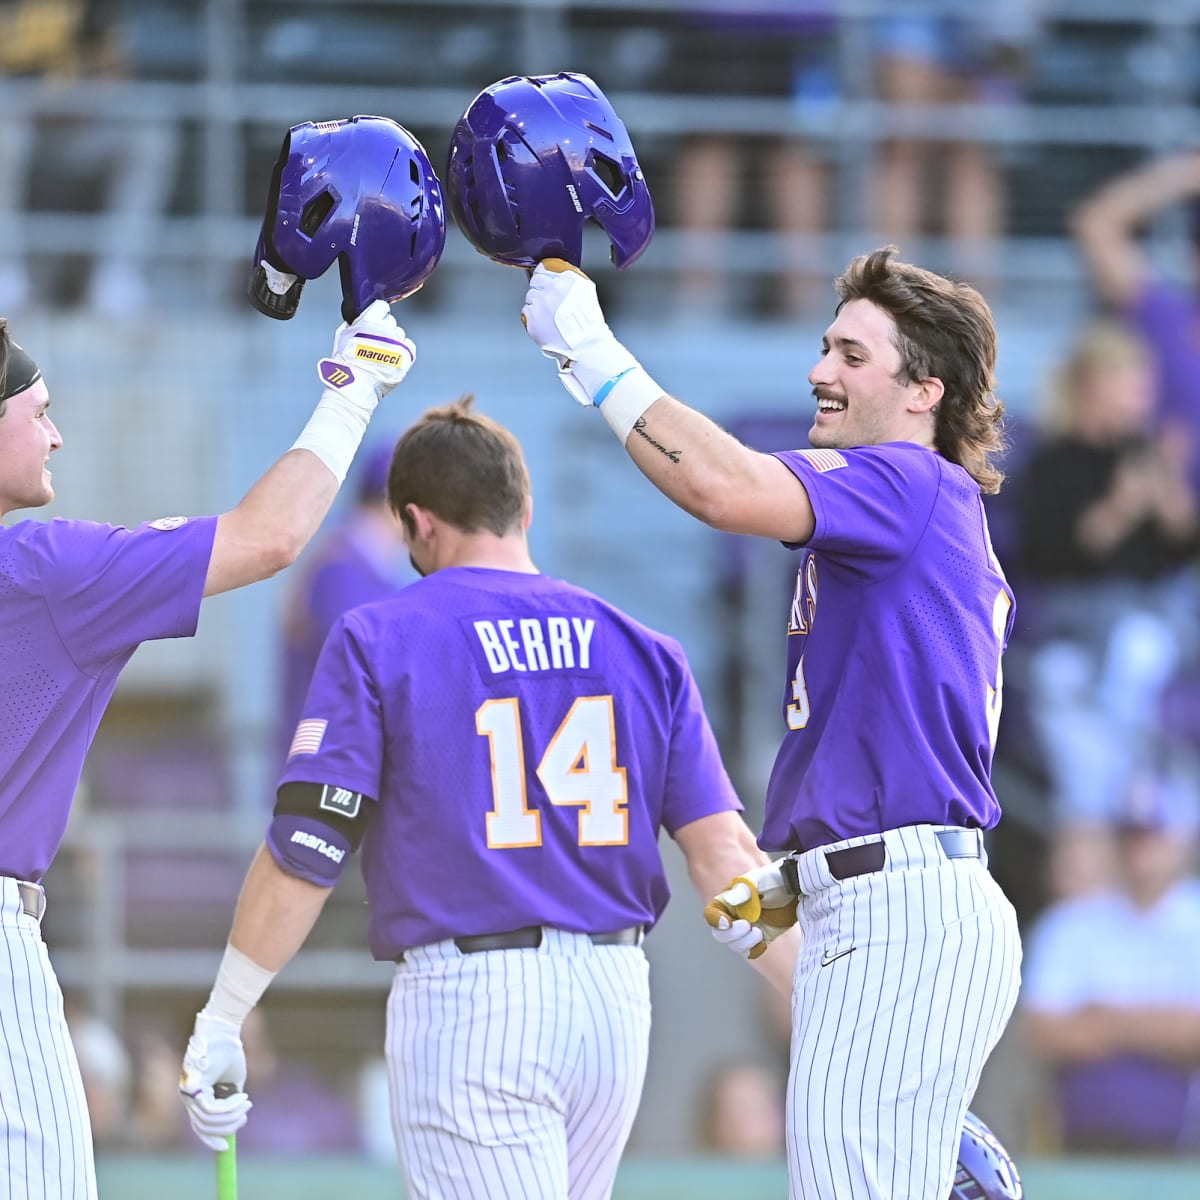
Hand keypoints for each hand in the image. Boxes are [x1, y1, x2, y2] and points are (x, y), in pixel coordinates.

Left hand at [179, 1011, 250, 1151]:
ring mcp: (188, 1091)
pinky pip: (211, 1109)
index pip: (199, 1126)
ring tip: (247, 1103)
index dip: (211, 1139)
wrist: (224, 1029)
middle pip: (203, 1127)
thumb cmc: (229, 1051)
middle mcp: (187, 1096)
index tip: (226, 1147)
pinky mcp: (193, 1086)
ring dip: (232, 1116)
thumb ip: (230, 1099)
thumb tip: (235, 1119)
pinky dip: (230, 1107)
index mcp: (194, 1095)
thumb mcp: (232, 1080)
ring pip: (209, 1119)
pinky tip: (243, 1097)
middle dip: (227, 1127)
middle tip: (245, 1117)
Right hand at [317, 299, 415, 414]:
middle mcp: (386, 329)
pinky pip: (409, 345)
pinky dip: (403, 349)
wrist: (356, 385)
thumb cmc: (346, 362)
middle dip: (384, 329)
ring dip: (393, 340)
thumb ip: (354, 322)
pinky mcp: (406, 356)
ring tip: (382, 353)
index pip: (382, 307)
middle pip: (390, 321)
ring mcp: (398, 343)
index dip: (378, 314)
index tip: (375, 321)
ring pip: (400, 333)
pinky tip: (393, 356)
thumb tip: (361, 316)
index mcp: (369, 321)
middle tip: (376, 341)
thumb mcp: (343, 336)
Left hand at [521, 259, 638, 407]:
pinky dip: (533, 317)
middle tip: (550, 304)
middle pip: (535, 281)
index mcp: (568, 279)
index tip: (546, 284)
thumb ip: (570, 279)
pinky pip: (526, 310)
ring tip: (550, 316)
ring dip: (537, 304)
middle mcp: (553, 288)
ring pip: (530, 296)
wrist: (584, 347)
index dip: (544, 278)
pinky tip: (545, 323)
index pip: (543, 268)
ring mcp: (541, 302)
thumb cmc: (588, 324)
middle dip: (540, 291)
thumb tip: (555, 273)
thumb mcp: (586, 292)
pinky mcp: (532, 317)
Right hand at [704, 861, 797, 960]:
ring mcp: (745, 929)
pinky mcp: (759, 939)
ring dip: (745, 942)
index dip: (715, 921)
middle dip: (732, 934)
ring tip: (759, 932)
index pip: (712, 914)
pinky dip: (754, 950)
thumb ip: (744, 890)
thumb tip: (729, 900)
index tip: (728, 923)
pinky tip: (764, 941)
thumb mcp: (759, 880)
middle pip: (720, 934)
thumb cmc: (775, 879)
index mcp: (727, 900)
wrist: (796, 890)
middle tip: (748, 926)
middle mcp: (733, 916)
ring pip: (734, 945)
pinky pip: (750, 952)